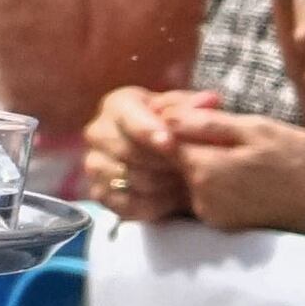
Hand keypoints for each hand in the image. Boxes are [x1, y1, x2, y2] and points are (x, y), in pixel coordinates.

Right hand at [85, 83, 202, 223]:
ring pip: (127, 178)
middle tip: (189, 167)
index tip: (169, 143)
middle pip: (125, 151)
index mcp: (117, 105)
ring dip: (161, 184)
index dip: (148, 131)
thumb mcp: (188, 111)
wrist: (167, 157)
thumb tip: (210, 101)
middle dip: (161, 161)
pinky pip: (124, 203)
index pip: (128, 118)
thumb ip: (197, 107)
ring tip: (185, 181)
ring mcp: (94, 164)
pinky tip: (172, 198)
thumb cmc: (176, 128)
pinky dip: (152, 204)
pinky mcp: (99, 192)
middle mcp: (98, 132)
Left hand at [167, 110, 304, 240]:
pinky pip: (205, 195)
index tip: (199, 116)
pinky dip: (214, 182)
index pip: (167, 142)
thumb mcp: (254, 128)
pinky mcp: (221, 224)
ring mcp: (210, 215)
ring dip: (203, 164)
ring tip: (237, 153)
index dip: (178, 125)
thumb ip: (207, 124)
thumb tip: (166, 116)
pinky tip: (239, 172)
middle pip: (176, 163)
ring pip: (190, 179)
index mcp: (204, 169)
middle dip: (190, 145)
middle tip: (224, 133)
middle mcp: (200, 198)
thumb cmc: (295, 155)